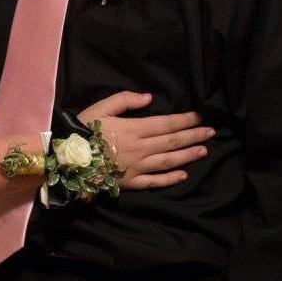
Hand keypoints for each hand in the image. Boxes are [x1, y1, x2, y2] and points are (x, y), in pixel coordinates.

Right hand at [76, 92, 213, 189]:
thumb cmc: (84, 129)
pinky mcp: (132, 182)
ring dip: (188, 155)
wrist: (69, 158)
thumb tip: (149, 98)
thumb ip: (125, 100)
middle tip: (211, 132)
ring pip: (169, 161)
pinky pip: (155, 181)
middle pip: (172, 142)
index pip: (166, 124)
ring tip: (204, 150)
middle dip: (193, 136)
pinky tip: (183, 174)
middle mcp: (141, 149)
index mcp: (134, 129)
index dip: (185, 120)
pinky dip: (171, 178)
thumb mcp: (101, 107)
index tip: (200, 117)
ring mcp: (138, 167)